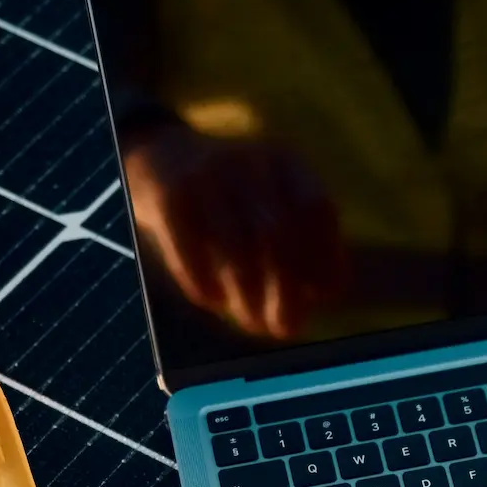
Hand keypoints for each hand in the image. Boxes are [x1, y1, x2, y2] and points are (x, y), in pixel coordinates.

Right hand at [124, 124, 347, 339]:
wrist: (160, 158)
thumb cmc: (233, 204)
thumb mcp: (271, 207)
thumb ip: (301, 247)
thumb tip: (316, 300)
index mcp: (285, 162)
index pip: (317, 207)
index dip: (325, 257)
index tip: (319, 297)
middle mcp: (249, 161)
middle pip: (277, 234)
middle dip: (285, 292)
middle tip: (284, 328)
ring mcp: (207, 174)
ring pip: (236, 249)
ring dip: (248, 297)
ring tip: (252, 322)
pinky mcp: (169, 195)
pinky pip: (192, 252)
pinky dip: (205, 284)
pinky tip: (214, 300)